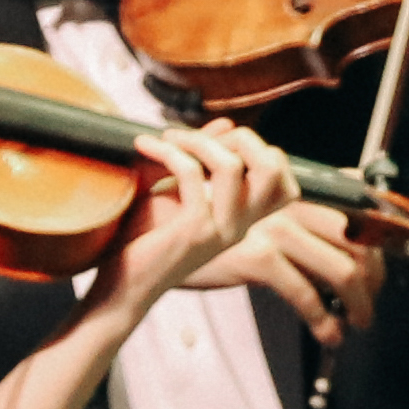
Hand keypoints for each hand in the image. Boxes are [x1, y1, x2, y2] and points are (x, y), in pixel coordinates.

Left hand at [93, 122, 298, 321]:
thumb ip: (204, 162)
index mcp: (242, 219)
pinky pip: (191, 173)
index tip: (216, 142)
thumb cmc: (145, 239)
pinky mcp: (193, 231)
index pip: (285, 180)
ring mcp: (219, 229)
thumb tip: (226, 124)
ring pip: (231, 164)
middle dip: (239, 136)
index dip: (258, 149)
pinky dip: (167, 151)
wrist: (122, 284)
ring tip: (166, 138)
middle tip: (197, 136)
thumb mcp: (179, 192)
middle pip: (272, 166)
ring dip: (195, 140)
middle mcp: (239, 225)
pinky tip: (144, 146)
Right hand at [191, 198, 378, 347]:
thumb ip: (282, 209)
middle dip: (374, 278)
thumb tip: (322, 227)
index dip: (377, 241)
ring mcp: (275, 227)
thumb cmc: (197, 220)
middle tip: (370, 302)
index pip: (353, 206)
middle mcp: (289, 203)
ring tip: (358, 322)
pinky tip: (327, 333)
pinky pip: (305, 293)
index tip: (380, 269)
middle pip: (358, 240)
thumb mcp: (244, 208)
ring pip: (342, 268)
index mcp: (292, 189)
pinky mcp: (257, 255)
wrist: (156, 229)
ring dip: (360, 303)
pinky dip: (323, 319)